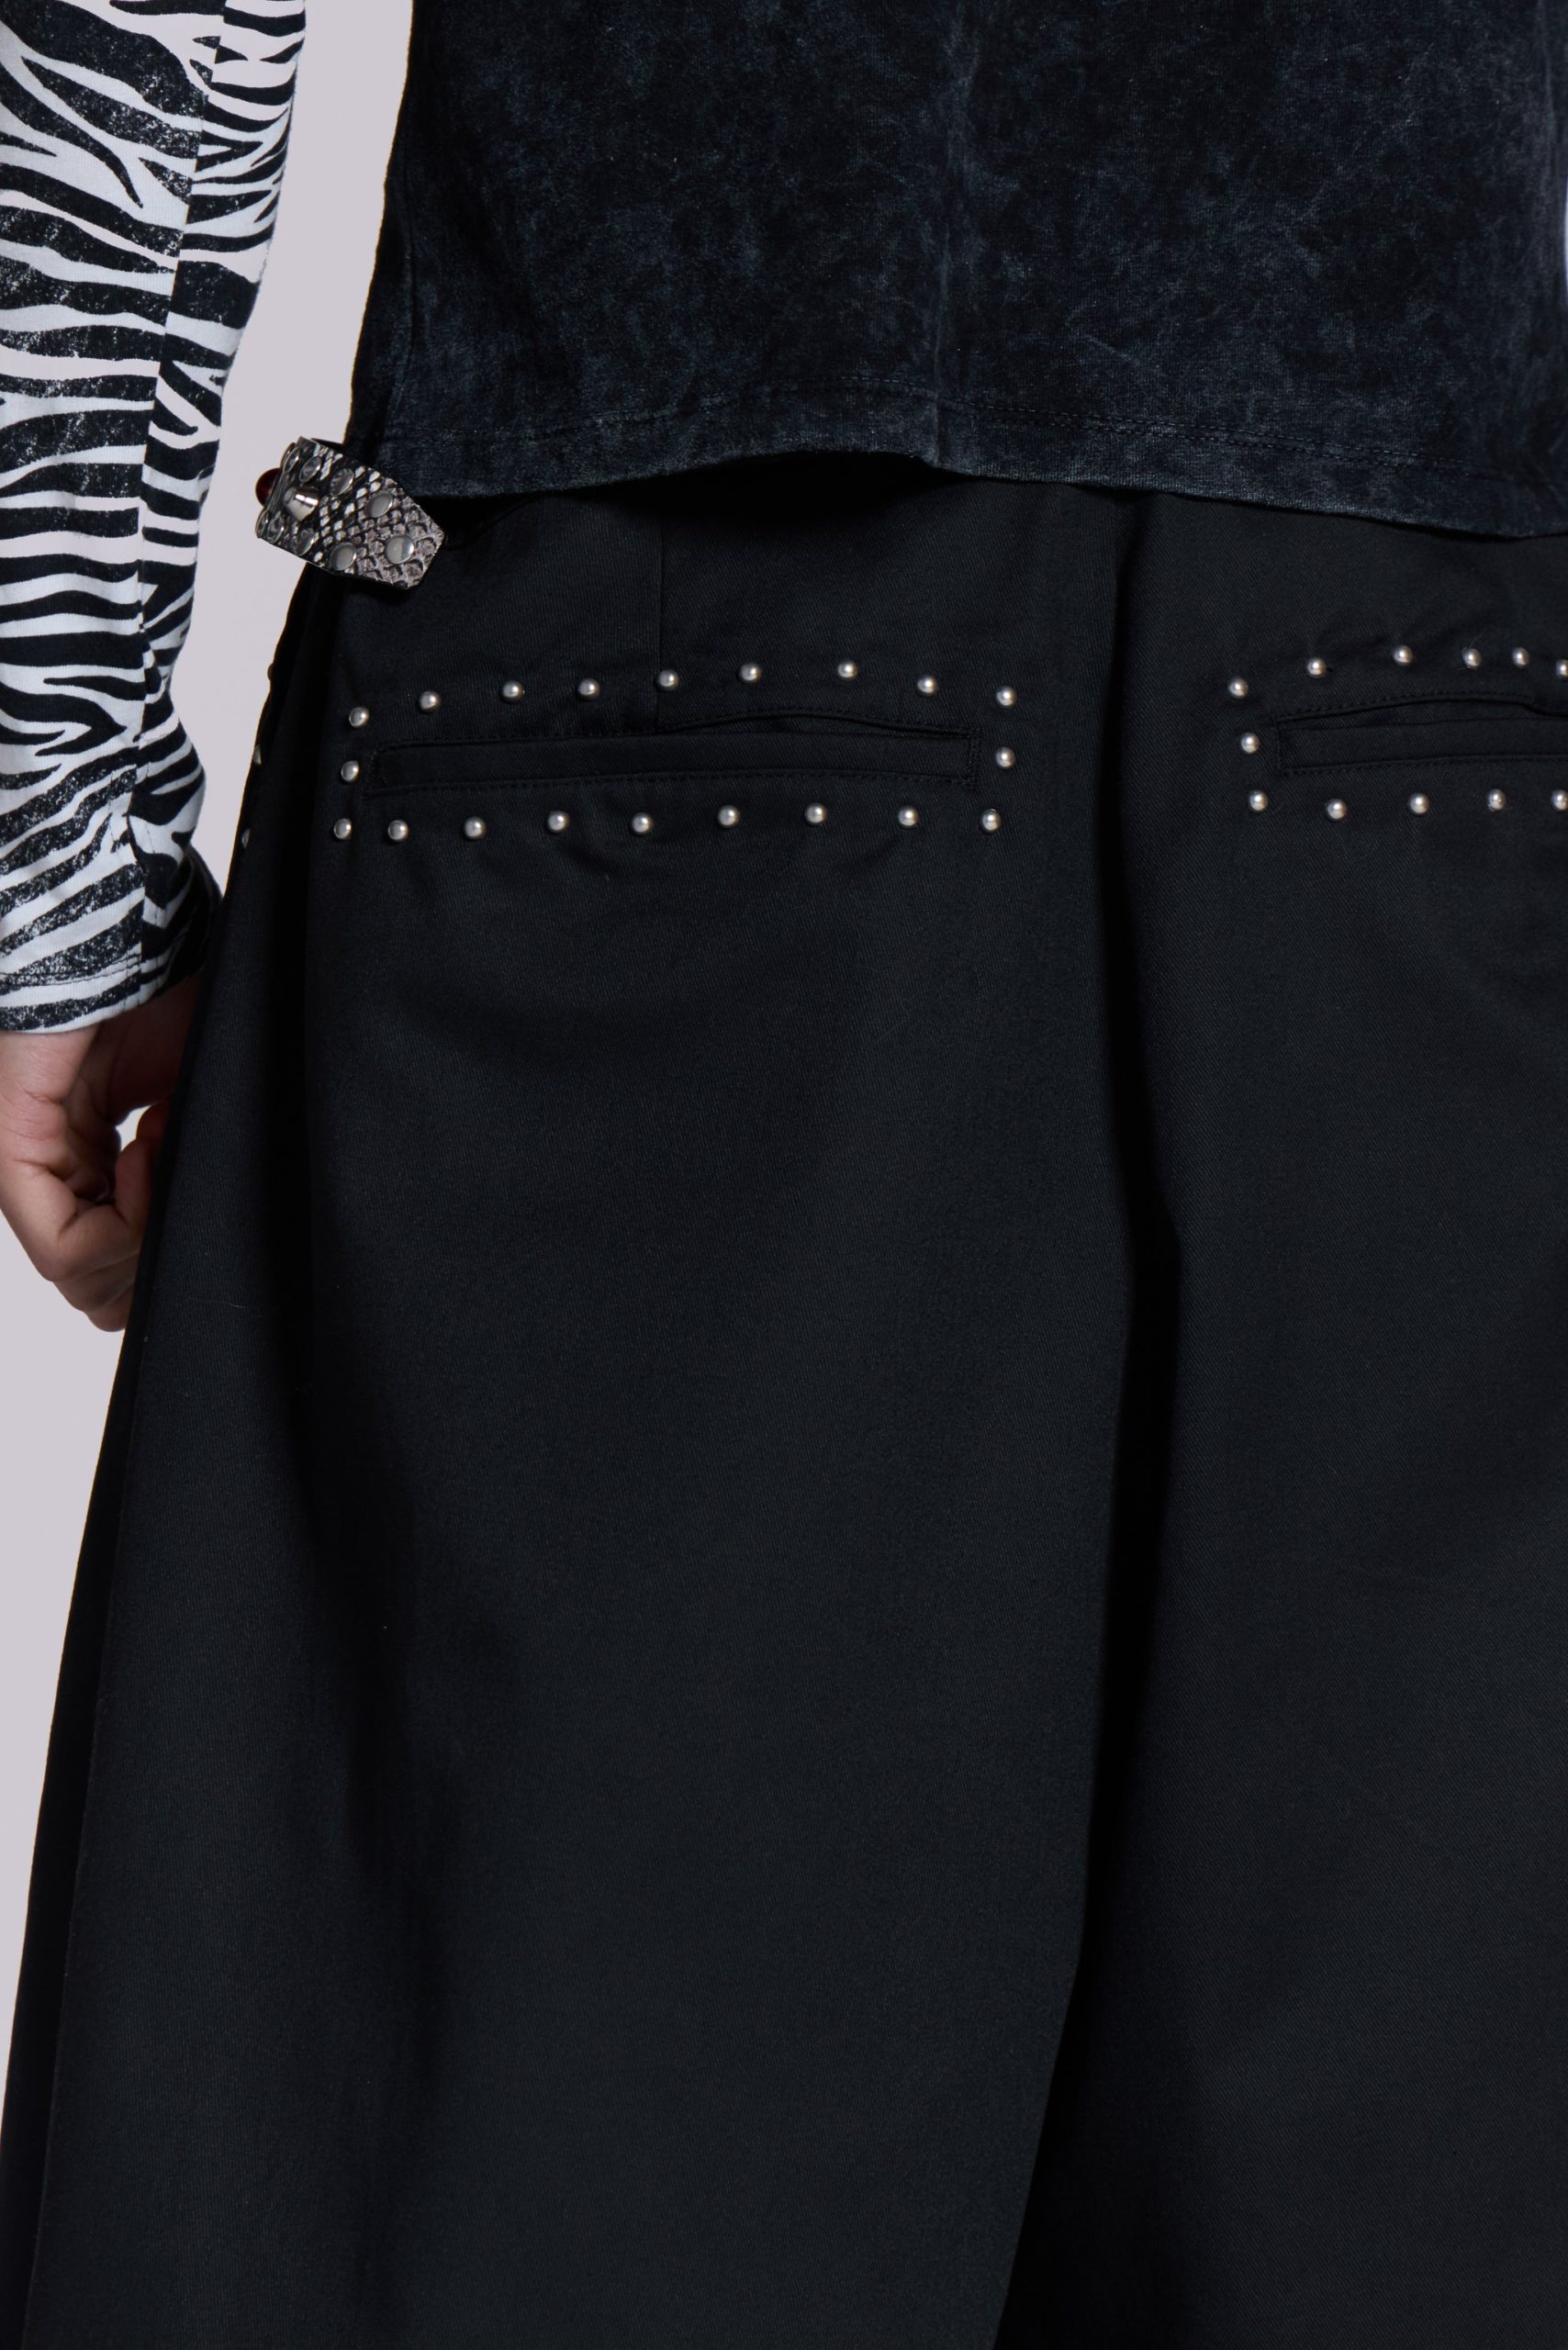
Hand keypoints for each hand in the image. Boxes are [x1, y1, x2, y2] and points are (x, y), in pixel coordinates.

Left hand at [0, 976, 201, 1330]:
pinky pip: (63, 1248)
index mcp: (91, 1160)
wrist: (122, 926)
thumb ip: (190, 1171)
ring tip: (165, 1139)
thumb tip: (211, 1234)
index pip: (117, 1265)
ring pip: (82, 1280)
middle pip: (100, 1289)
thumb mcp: (193, 1102)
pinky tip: (147, 1153)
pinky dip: (124, 1223)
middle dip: (159, 1253)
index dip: (168, 1256)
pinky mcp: (7, 1156)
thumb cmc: (162, 991)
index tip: (204, 1187)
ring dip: (147, 1228)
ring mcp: (20, 1170)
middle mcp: (48, 1175)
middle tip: (184, 1172)